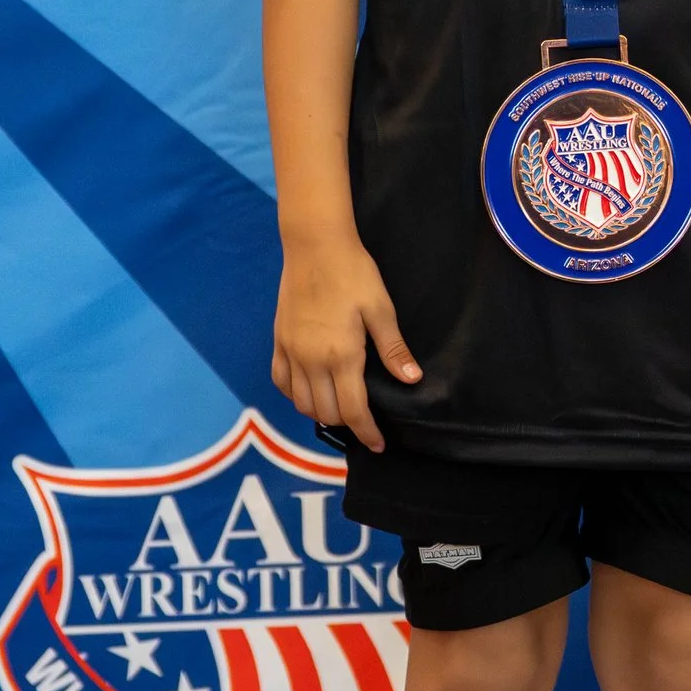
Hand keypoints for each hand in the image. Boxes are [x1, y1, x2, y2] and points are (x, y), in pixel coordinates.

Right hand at [272, 232, 419, 450]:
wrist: (314, 246)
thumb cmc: (353, 273)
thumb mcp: (380, 309)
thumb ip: (393, 349)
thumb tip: (412, 379)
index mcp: (341, 355)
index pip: (353, 411)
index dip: (367, 432)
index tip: (378, 444)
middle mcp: (311, 361)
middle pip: (326, 412)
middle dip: (347, 423)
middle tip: (364, 420)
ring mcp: (291, 352)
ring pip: (301, 402)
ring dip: (321, 412)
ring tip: (340, 407)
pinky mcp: (278, 341)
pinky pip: (281, 382)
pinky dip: (295, 395)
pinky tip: (309, 390)